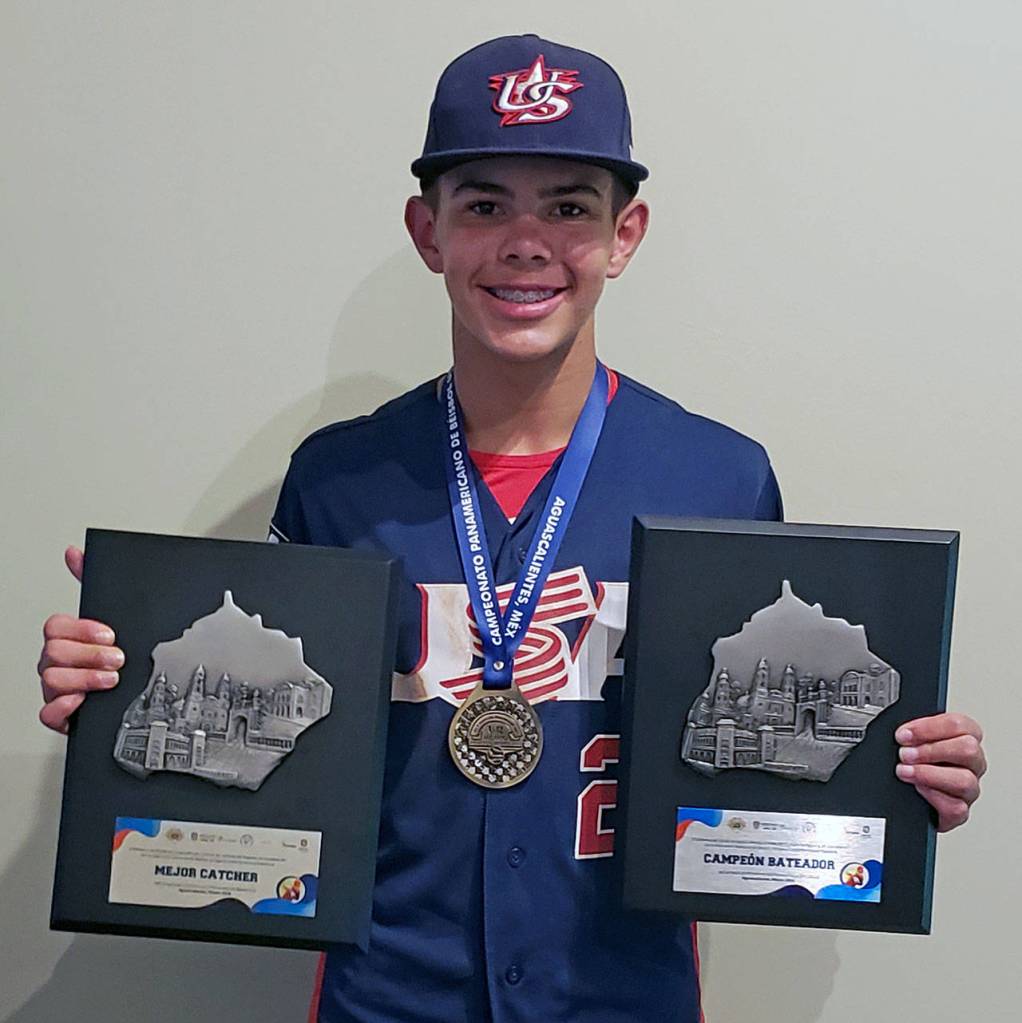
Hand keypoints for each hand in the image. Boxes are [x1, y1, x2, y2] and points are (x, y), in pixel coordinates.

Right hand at [37, 546, 122, 733]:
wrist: (135, 694)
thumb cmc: (119, 654)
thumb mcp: (113, 616)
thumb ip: (91, 582)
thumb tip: (75, 552)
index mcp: (66, 638)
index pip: (55, 626)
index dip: (83, 630)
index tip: (110, 634)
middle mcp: (56, 662)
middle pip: (54, 652)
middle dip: (91, 655)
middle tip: (117, 659)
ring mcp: (56, 689)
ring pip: (52, 680)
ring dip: (85, 679)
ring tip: (111, 679)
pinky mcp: (61, 715)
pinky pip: (47, 714)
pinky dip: (66, 707)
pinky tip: (85, 701)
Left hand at [895, 713, 985, 831]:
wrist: (904, 796)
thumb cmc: (912, 762)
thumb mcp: (911, 741)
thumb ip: (913, 733)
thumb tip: (904, 732)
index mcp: (963, 738)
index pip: (959, 724)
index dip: (928, 728)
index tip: (903, 735)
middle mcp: (972, 763)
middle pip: (968, 749)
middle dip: (931, 750)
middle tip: (905, 754)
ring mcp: (969, 789)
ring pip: (964, 780)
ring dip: (928, 774)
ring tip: (904, 771)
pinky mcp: (960, 812)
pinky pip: (956, 807)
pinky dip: (933, 797)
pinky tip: (917, 789)